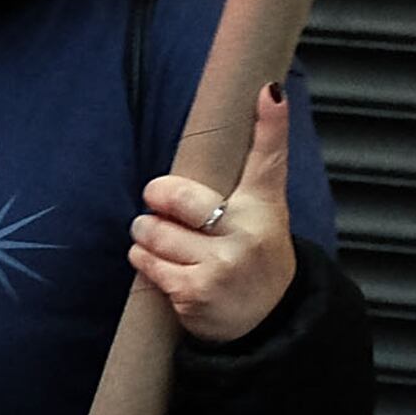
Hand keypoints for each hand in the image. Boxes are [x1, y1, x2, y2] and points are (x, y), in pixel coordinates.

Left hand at [132, 81, 299, 343]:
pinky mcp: (195, 291)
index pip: (269, 158)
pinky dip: (145, 261)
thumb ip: (250, 172)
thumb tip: (265, 98)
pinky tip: (167, 268)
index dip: (270, 123)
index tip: (268, 93)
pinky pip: (145, 262)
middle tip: (162, 206)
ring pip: (152, 230)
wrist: (268, 321)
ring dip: (146, 235)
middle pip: (175, 195)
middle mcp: (247, 233)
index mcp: (265, 206)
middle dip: (157, 198)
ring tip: (167, 243)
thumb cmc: (254, 257)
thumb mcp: (262, 214)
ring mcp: (222, 264)